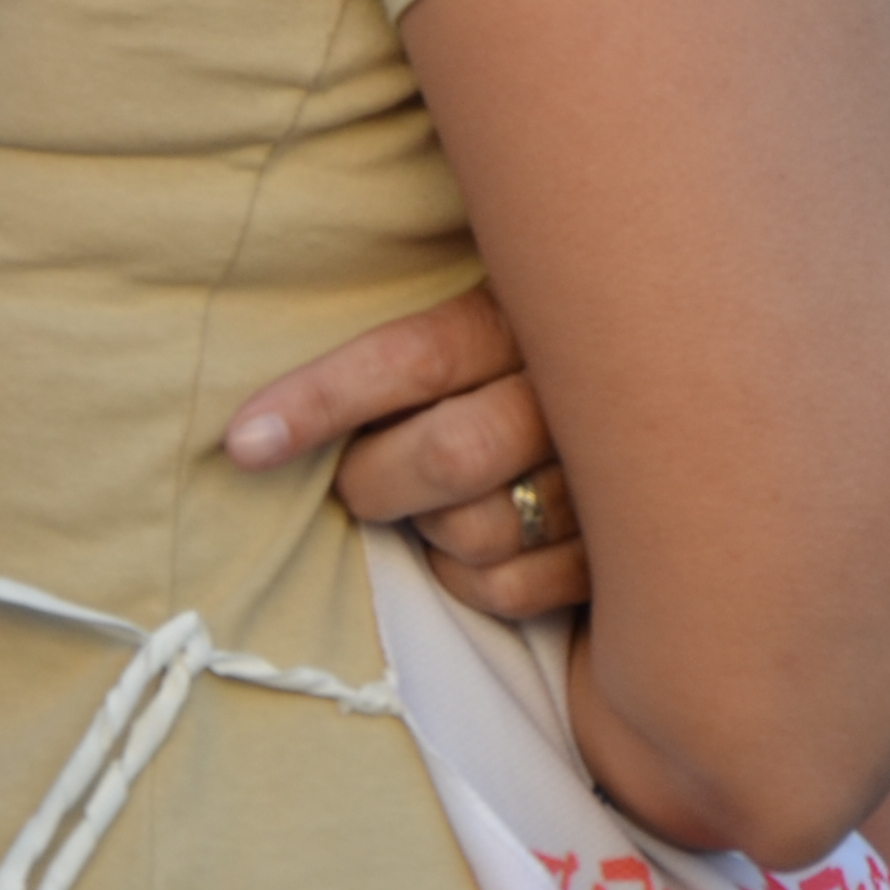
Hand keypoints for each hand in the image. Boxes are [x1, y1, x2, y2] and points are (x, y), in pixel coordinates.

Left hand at [224, 283, 584, 619]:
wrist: (645, 371)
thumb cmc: (528, 343)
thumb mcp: (482, 298)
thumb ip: (417, 326)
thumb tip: (275, 400)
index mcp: (531, 316)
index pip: (417, 358)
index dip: (322, 401)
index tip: (244, 441)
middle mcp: (577, 395)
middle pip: (451, 457)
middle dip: (376, 479)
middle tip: (356, 476)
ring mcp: (605, 479)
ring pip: (476, 532)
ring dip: (429, 528)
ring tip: (431, 501)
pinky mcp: (612, 555)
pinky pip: (506, 591)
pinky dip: (466, 580)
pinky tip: (468, 545)